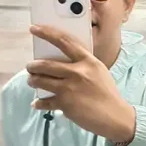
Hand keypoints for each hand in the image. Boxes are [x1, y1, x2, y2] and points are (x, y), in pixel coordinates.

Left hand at [27, 25, 136, 144]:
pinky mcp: (65, 104)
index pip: (64, 41)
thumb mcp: (99, 72)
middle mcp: (77, 72)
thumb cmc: (107, 94)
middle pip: (45, 64)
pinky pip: (44, 101)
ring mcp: (69, 89)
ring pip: (40, 81)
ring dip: (32, 80)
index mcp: (88, 61)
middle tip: (30, 67)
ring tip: (32, 81)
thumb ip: (82, 64)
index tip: (34, 29)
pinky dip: (38, 102)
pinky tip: (37, 103)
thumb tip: (61, 62)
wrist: (115, 116)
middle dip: (33, 66)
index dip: (46, 33)